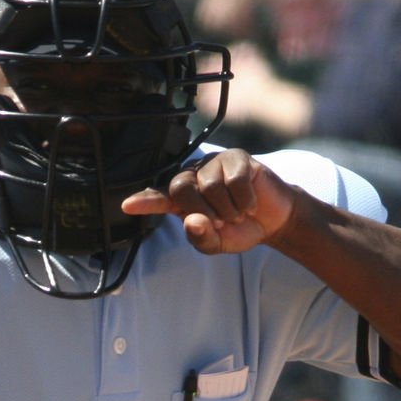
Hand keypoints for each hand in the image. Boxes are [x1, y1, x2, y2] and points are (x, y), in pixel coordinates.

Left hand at [120, 149, 298, 255]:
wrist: (272, 220)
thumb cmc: (239, 229)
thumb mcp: (218, 243)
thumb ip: (202, 239)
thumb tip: (192, 221)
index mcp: (182, 199)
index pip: (159, 198)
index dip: (144, 201)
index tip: (127, 206)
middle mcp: (193, 177)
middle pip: (182, 189)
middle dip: (203, 211)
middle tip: (222, 221)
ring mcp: (213, 164)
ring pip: (210, 185)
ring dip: (228, 208)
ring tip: (238, 212)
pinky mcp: (236, 157)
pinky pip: (234, 179)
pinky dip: (244, 199)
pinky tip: (250, 202)